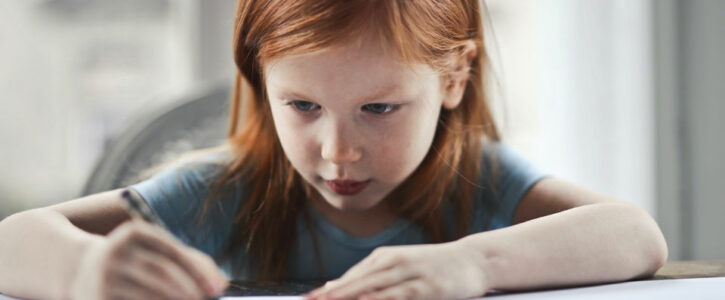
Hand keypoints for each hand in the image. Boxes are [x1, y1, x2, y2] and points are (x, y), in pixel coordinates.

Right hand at [69, 220, 228, 299]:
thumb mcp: (156, 251)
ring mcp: (104, 276)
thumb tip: (221, 284)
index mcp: (135, 233)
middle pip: (162, 274)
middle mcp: (116, 251)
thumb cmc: (134, 259)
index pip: (173, 251)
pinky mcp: (98, 299)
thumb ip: (191, 262)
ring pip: (148, 294)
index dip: (198, 271)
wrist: (79, 268)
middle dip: (190, 291)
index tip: (217, 289)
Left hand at [304, 241, 490, 299]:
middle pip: (356, 284)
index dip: (328, 291)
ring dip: (350, 298)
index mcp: (383, 257)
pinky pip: (397, 297)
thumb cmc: (432, 266)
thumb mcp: (399, 265)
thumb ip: (370, 277)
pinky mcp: (425, 288)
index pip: (350, 277)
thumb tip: (337, 287)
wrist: (472, 260)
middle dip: (332, 296)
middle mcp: (393, 263)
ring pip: (373, 290)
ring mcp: (409, 274)